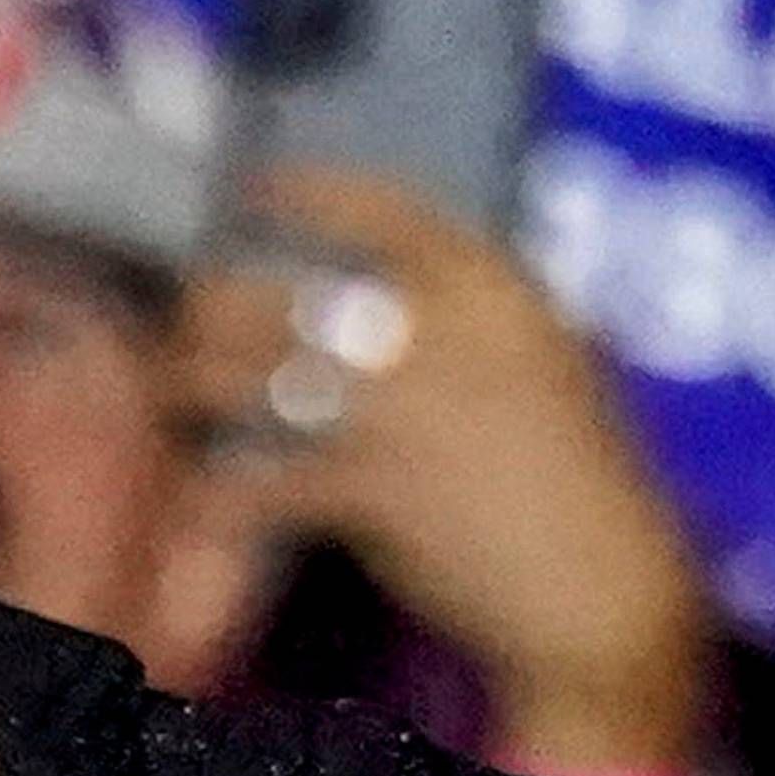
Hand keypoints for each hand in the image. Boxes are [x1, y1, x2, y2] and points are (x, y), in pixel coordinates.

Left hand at [180, 167, 712, 775]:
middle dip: (214, 311)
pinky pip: (260, 482)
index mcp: (495, 288)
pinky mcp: (371, 488)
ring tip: (171, 392)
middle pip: (282, 296)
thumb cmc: (588, 481)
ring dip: (193, 385)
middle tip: (185, 322)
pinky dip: (219, 497)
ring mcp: (398, 408)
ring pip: (249, 376)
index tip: (253, 188)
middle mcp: (438, 331)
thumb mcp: (554, 364)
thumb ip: (482, 323)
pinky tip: (198, 501)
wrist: (603, 587)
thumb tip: (409, 298)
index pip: (384, 209)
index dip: (306, 192)